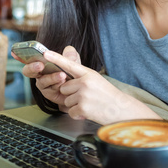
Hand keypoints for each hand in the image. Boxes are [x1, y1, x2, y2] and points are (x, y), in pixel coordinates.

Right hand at [12, 46, 79, 107]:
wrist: (79, 91)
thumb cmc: (72, 74)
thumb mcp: (73, 63)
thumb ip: (70, 56)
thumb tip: (69, 49)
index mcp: (41, 63)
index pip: (29, 58)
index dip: (20, 55)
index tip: (14, 52)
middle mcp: (39, 74)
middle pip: (29, 71)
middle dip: (32, 67)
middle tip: (40, 65)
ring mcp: (43, 84)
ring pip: (41, 81)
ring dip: (51, 77)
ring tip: (62, 75)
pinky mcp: (48, 93)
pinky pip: (50, 89)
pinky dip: (57, 84)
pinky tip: (63, 81)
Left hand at [44, 48, 160, 123]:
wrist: (121, 110)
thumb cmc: (107, 95)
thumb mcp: (96, 80)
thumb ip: (81, 77)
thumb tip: (66, 78)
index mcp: (88, 74)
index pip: (70, 64)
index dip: (56, 58)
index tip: (45, 53)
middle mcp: (85, 82)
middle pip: (64, 88)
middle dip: (71, 95)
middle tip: (86, 97)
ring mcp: (84, 95)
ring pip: (66, 101)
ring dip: (75, 105)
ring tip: (89, 104)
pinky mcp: (83, 108)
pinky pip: (70, 112)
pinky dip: (77, 114)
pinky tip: (88, 112)